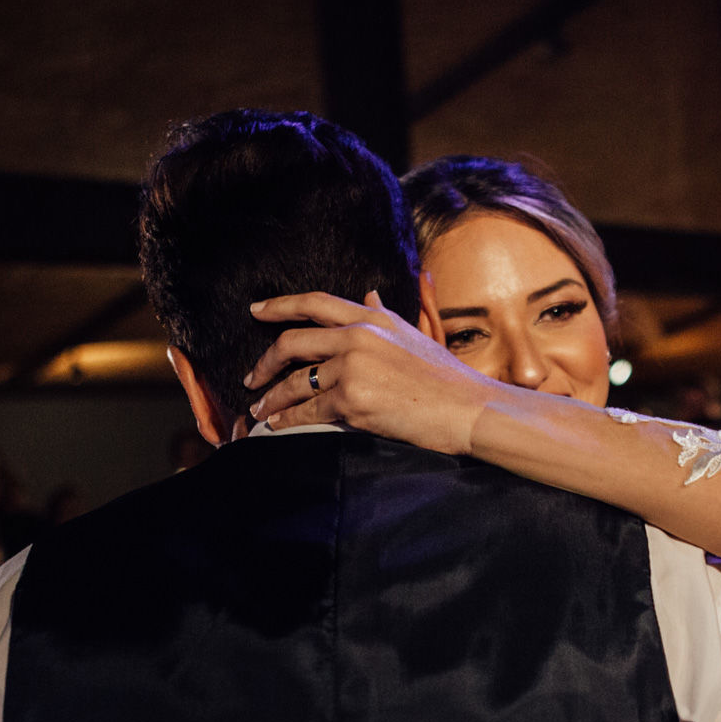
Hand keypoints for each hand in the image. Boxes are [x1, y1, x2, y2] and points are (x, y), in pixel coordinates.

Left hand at [245, 290, 500, 455]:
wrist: (469, 408)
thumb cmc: (446, 378)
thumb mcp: (413, 336)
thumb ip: (383, 316)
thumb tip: (368, 295)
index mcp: (373, 318)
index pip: (315, 303)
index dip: (280, 306)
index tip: (256, 311)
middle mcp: (359, 337)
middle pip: (293, 342)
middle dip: (265, 362)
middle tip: (251, 378)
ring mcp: (354, 368)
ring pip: (296, 382)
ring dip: (272, 398)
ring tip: (259, 410)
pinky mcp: (352, 401)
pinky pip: (307, 411)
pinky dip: (286, 420)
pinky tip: (276, 426)